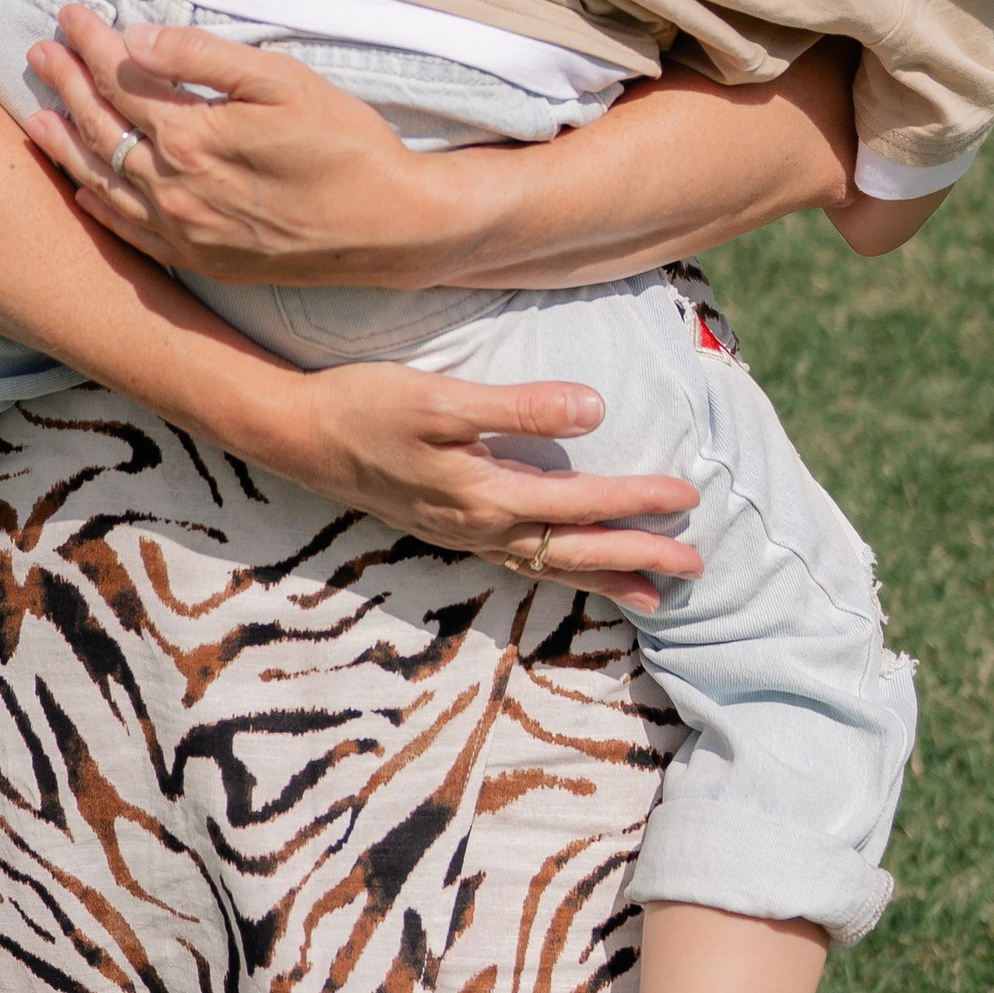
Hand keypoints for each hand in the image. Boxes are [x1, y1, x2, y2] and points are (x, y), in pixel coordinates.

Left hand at [25, 3, 466, 284]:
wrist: (390, 226)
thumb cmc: (345, 143)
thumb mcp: (283, 81)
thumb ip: (205, 58)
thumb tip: (138, 40)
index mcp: (190, 137)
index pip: (120, 80)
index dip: (92, 43)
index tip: (70, 14)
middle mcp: (173, 189)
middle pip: (102, 128)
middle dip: (67, 83)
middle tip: (41, 52)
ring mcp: (183, 230)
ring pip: (103, 181)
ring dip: (67, 142)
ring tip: (38, 111)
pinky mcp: (200, 259)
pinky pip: (129, 231)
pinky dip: (97, 203)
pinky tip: (82, 185)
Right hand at [275, 358, 700, 613]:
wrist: (296, 436)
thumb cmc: (366, 407)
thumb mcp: (441, 399)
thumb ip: (518, 408)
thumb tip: (593, 409)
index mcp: (485, 496)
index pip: (580, 503)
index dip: (636, 500)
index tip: (687, 497)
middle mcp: (479, 527)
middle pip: (574, 550)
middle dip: (637, 557)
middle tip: (697, 567)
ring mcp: (462, 534)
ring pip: (550, 564)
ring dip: (604, 576)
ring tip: (654, 592)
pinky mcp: (447, 528)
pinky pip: (521, 561)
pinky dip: (559, 570)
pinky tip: (571, 568)